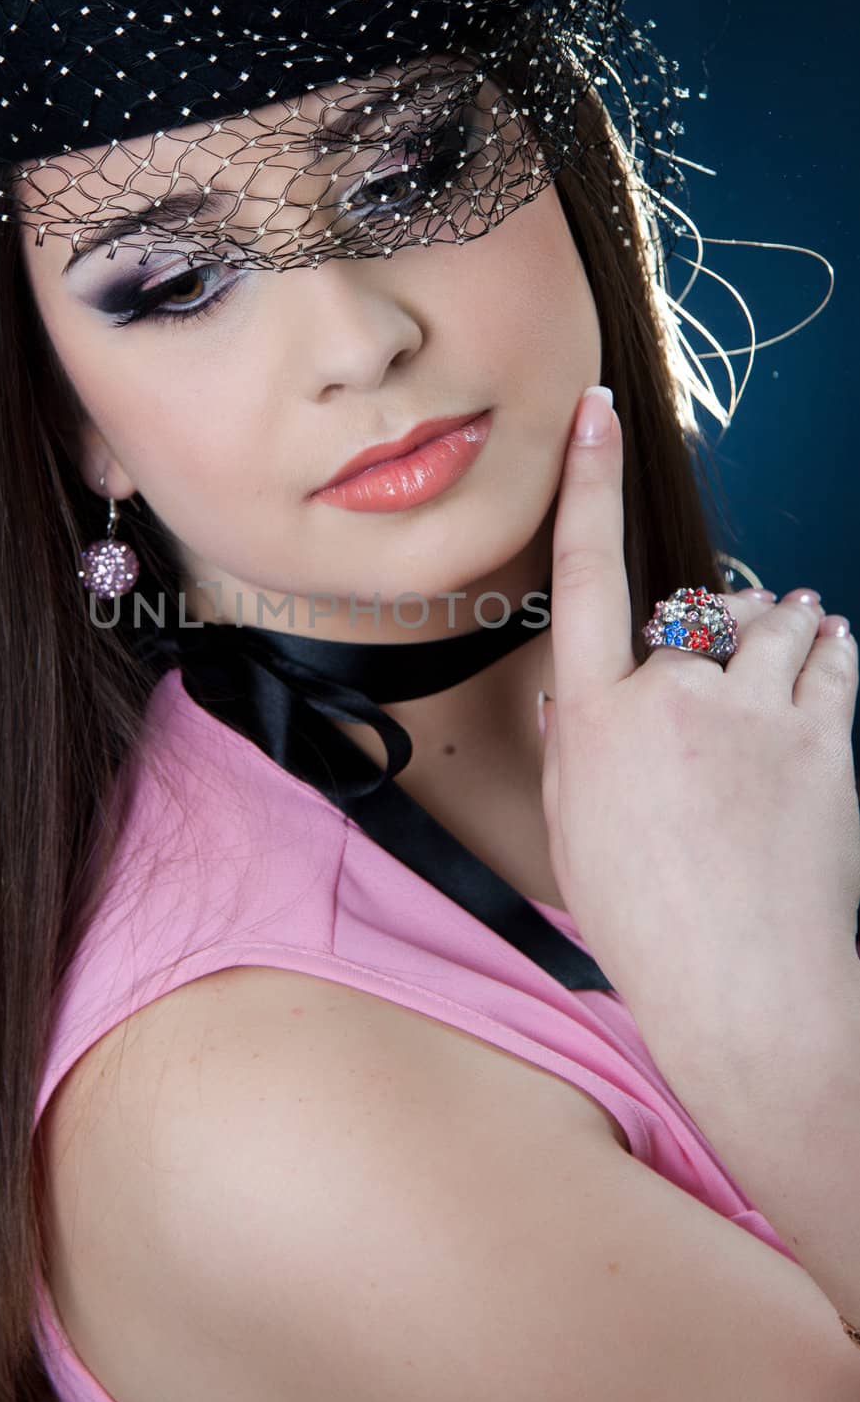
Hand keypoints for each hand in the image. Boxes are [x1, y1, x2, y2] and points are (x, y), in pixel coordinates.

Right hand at [537, 387, 859, 1043]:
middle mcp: (672, 697)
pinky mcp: (821, 736)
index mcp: (597, 717)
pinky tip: (825, 650)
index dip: (589, 482)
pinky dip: (826, 647)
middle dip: (707, 634)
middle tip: (719, 684)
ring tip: (784, 643)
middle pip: (693, 612)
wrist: (745, 989)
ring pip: (770, 621)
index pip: (585, 572)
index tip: (595, 412)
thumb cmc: (647, 923)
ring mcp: (753, 712)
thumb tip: (583, 701)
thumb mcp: (573, 833)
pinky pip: (828, 657)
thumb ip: (576, 748)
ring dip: (776, 625)